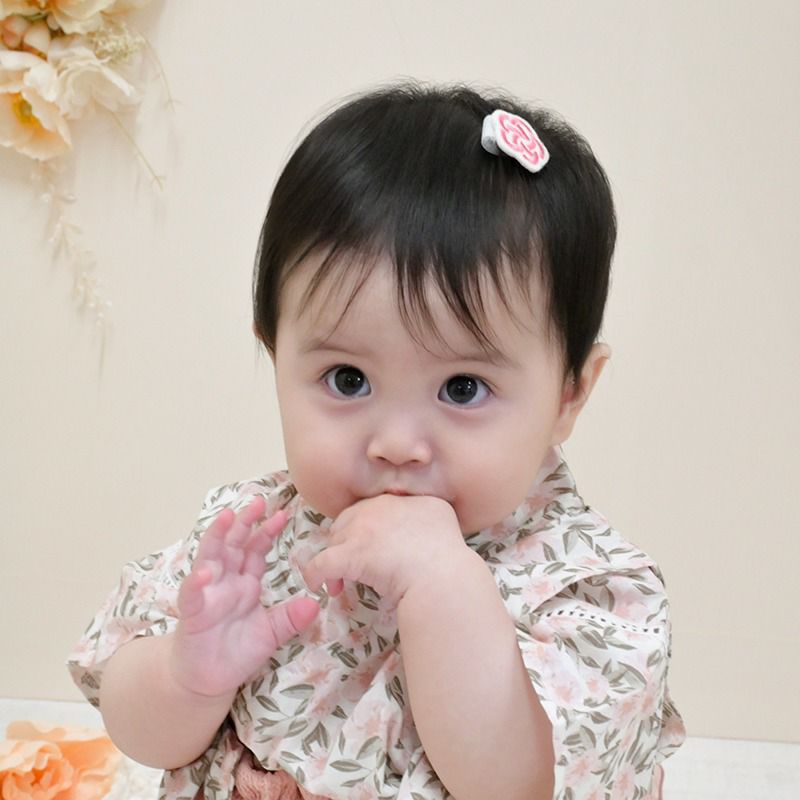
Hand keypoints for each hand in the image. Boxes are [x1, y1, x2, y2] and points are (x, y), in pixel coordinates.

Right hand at [172, 496, 318, 697]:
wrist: (207, 680)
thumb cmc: (236, 651)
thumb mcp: (271, 633)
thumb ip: (290, 618)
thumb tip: (315, 603)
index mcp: (244, 583)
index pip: (256, 550)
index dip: (267, 532)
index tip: (283, 514)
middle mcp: (225, 582)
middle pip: (233, 544)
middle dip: (244, 522)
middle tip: (257, 502)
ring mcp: (207, 595)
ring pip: (210, 558)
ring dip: (217, 536)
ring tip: (227, 517)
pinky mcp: (192, 614)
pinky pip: (193, 595)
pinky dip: (197, 582)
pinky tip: (204, 573)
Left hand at [303, 494, 466, 605]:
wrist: (443, 577)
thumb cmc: (448, 557)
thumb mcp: (442, 518)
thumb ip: (426, 512)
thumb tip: (419, 517)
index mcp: (401, 500)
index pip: (373, 510)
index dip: (367, 529)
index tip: (371, 547)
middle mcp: (379, 507)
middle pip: (349, 521)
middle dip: (346, 542)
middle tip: (349, 566)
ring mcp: (364, 529)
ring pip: (335, 541)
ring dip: (335, 560)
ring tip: (338, 583)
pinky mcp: (352, 554)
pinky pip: (322, 563)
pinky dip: (314, 573)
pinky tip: (315, 584)